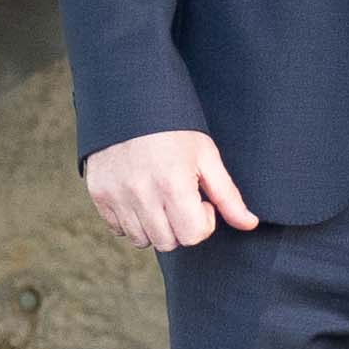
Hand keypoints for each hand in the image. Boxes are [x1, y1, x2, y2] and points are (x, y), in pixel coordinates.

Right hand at [84, 129, 257, 250]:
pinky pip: (117, 229)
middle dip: (181, 228)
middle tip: (181, 201)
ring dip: (156, 228)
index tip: (201, 201)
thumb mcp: (207, 157)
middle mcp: (142, 194)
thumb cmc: (176, 131)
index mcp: (173, 185)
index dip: (203, 222)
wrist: (131, 105)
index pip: (193, 235)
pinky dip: (132, 222)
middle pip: (167, 243)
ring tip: (161, 199)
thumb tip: (250, 225)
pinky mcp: (99, 194)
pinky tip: (141, 198)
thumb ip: (228, 196)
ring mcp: (116, 195)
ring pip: (141, 240)